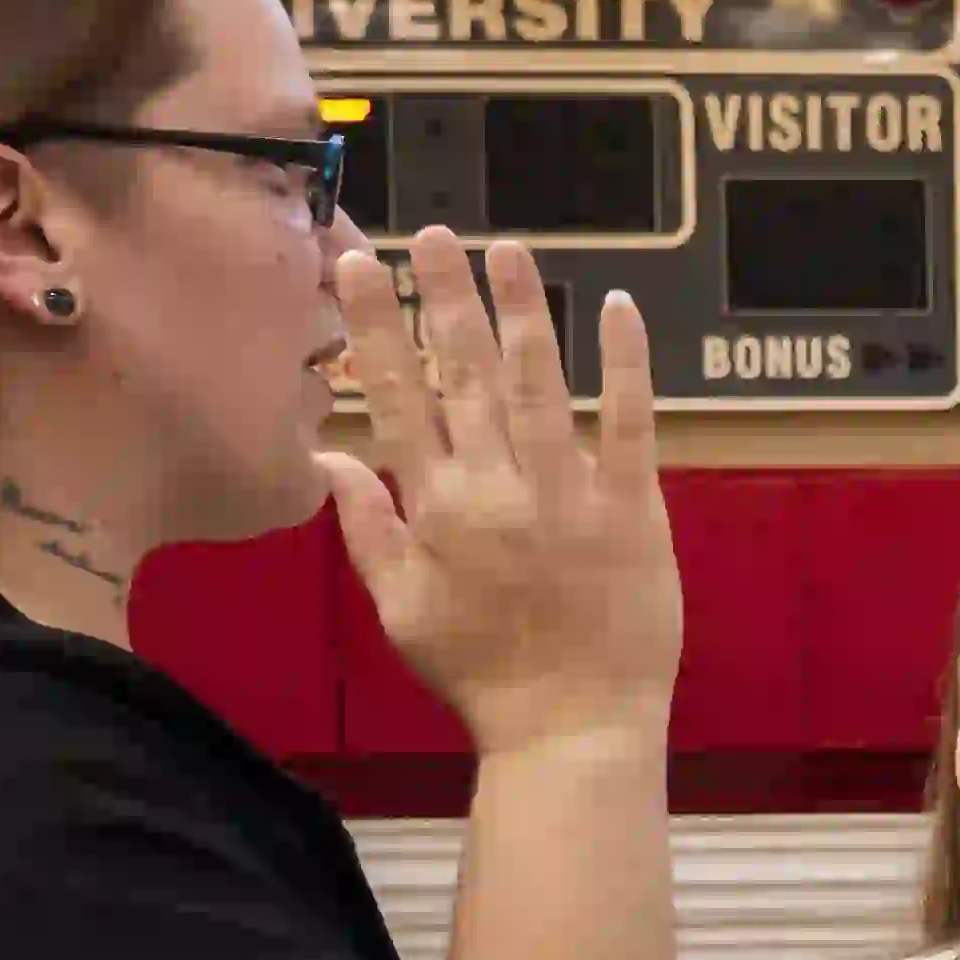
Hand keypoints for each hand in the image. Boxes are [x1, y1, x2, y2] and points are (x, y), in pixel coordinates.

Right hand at [323, 229, 676, 757]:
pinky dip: (627, 363)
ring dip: (522, 311)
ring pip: (539, 383)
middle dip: (444, 296)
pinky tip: (619, 306)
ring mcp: (569, 493)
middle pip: (464, 374)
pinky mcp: (634, 508)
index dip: (375, 325)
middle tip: (434, 233)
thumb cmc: (479, 672)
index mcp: (435, 508)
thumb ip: (365, 525)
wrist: (571, 726)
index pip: (396, 396)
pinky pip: (631, 422)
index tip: (357, 264)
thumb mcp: (399, 606)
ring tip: (509, 248)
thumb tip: (325, 455)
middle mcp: (496, 487)